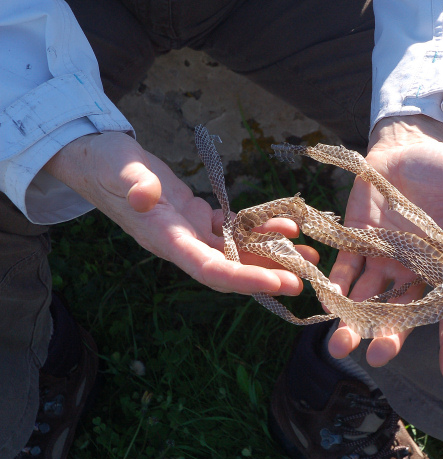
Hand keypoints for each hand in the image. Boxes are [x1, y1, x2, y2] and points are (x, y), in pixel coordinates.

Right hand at [44, 132, 315, 294]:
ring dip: (273, 254)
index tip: (279, 283)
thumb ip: (135, 185)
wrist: (98, 157)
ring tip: (310, 256)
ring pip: (238, 251)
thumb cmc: (106, 165)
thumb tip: (146, 196)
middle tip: (307, 278)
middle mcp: (182, 243)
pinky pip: (234, 229)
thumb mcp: (119, 171)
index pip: (210, 271)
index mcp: (165, 240)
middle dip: (269, 275)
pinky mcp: (197, 217)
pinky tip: (287, 226)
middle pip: (232, 268)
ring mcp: (191, 232)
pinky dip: (260, 228)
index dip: (245, 279)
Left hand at [327, 116, 442, 380]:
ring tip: (339, 346)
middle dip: (391, 334)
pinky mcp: (356, 241)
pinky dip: (334, 284)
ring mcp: (383, 259)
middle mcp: (413, 271)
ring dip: (353, 320)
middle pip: (403, 311)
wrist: (408, 150)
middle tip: (378, 356)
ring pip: (368, 297)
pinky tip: (325, 302)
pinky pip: (343, 268)